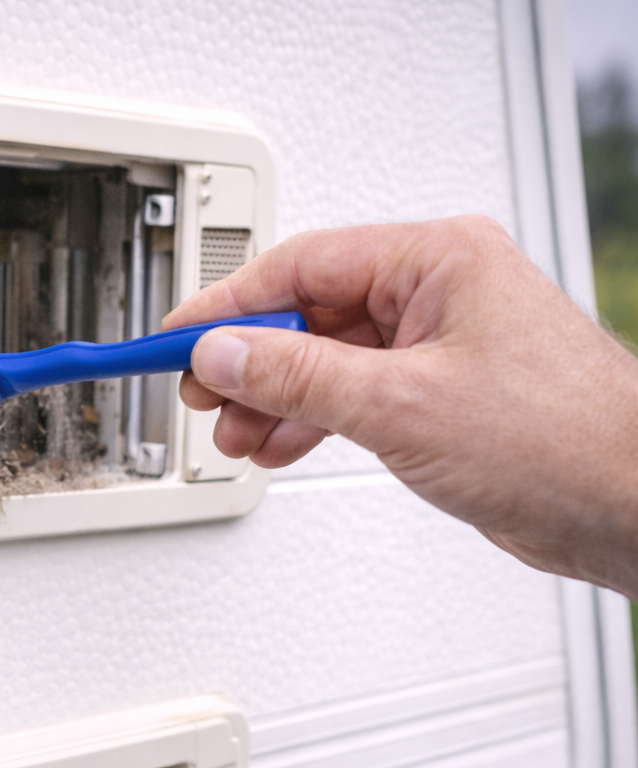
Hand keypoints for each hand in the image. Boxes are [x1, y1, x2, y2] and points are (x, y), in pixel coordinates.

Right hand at [170, 215, 637, 597]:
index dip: (228, 306)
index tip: (175, 338)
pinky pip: (350, 393)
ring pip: (325, 357)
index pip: (301, 267)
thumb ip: (299, 375)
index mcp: (437, 260)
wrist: (633, 506)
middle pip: (308, 311)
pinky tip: (277, 443)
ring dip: (273, 397)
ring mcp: (437, 345)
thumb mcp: (401, 403)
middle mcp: (436, 293)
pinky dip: (309, 419)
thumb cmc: (564, 439)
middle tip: (198, 391)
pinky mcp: (438, 394)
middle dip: (249, 359)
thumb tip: (226, 351)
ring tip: (235, 431)